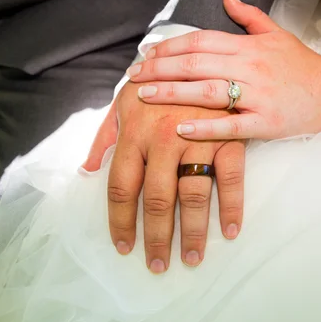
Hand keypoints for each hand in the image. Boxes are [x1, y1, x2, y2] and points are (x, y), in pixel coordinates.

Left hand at [81, 82, 244, 272]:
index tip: (124, 247)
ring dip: (192, 231)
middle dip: (155, 237)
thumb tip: (88, 172)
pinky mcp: (229, 136)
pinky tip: (229, 231)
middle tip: (157, 265)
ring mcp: (199, 137)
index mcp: (134, 131)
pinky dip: (232, 207)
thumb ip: (105, 136)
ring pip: (193, 194)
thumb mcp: (124, 102)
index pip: (121, 187)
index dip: (120, 221)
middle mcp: (164, 137)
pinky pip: (231, 178)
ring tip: (190, 258)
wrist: (203, 56)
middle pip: (156, 199)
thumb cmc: (158, 84)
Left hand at [126, 0, 320, 139]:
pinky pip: (230, 126)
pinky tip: (179, 127)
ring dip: (172, 93)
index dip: (170, 47)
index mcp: (249, 46)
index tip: (147, 56)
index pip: (200, 41)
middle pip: (196, 64)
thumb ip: (249, 16)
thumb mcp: (277, 34)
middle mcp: (251, 68)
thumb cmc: (301, 65)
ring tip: (144, 95)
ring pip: (207, 92)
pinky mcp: (266, 123)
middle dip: (159, 69)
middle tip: (133, 76)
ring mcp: (258, 96)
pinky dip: (204, 127)